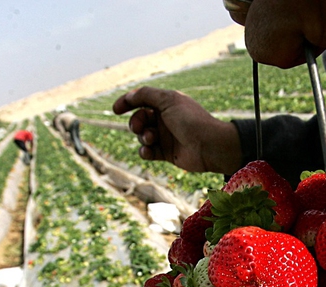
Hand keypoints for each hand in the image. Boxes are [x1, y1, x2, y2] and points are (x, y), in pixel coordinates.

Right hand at [113, 86, 241, 174]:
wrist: (209, 146)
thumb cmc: (191, 120)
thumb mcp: (168, 100)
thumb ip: (146, 95)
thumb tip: (128, 95)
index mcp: (167, 103)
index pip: (142, 100)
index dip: (127, 103)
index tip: (116, 110)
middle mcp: (165, 119)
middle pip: (139, 119)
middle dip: (135, 122)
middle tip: (139, 127)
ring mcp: (166, 136)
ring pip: (142, 136)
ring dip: (142, 137)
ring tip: (151, 139)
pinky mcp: (166, 153)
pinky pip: (148, 152)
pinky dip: (145, 151)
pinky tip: (149, 151)